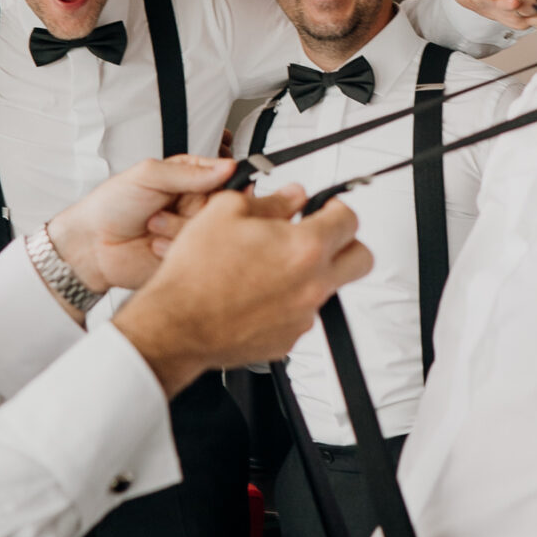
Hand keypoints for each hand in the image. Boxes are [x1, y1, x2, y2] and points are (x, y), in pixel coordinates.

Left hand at [47, 155, 233, 298]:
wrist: (91, 244)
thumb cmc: (112, 205)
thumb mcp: (148, 175)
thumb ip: (189, 171)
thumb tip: (228, 167)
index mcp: (190, 182)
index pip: (227, 178)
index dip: (227, 184)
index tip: (219, 188)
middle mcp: (194, 208)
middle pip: (222, 207)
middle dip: (195, 208)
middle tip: (168, 206)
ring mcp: (191, 234)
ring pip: (209, 231)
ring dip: (178, 228)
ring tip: (152, 225)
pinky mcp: (186, 258)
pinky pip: (197, 255)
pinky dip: (173, 249)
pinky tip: (154, 245)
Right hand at [112, 187, 370, 397]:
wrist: (176, 324)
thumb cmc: (196, 274)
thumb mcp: (225, 213)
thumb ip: (269, 200)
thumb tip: (290, 196)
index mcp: (304, 248)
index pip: (348, 220)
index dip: (337, 207)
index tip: (325, 208)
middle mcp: (312, 284)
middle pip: (360, 259)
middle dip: (346, 242)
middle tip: (322, 235)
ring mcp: (302, 316)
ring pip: (328, 289)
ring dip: (312, 274)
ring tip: (274, 267)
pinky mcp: (287, 340)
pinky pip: (301, 316)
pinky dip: (288, 303)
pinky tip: (258, 295)